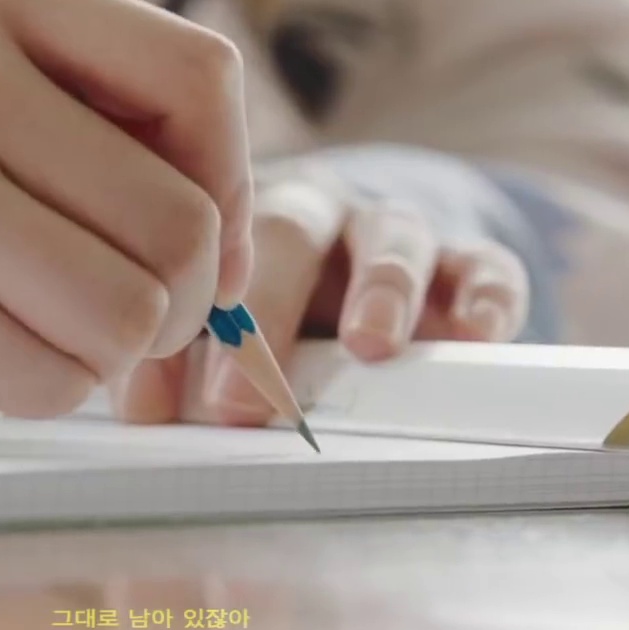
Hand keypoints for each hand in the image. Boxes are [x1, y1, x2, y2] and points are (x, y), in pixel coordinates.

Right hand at [0, 0, 253, 431]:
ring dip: (102, 352)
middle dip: (175, 299)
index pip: (197, 75)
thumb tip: (240, 243)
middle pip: (179, 213)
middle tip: (119, 317)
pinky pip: (54, 374)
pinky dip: (39, 389)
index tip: (205, 243)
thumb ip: (107, 130)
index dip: (231, 179)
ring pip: (130, 305)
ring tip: (28, 325)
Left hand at [110, 162, 527, 425]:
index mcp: (241, 226)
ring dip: (380, 289)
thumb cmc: (276, 303)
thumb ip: (182, 359)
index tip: (154, 401)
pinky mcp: (469, 262)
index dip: (177, 327)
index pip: (205, 258)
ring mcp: (395, 233)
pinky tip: (475, 333)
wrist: (373, 264)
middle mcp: (319, 216)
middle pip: (291, 234)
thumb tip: (143, 412)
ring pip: (393, 238)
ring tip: (371, 345)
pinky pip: (485, 268)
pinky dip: (482, 297)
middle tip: (239, 394)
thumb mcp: (221, 328)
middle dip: (264, 314)